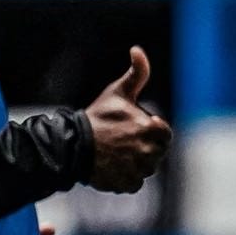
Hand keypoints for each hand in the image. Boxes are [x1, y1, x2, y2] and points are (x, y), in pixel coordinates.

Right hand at [84, 48, 169, 193]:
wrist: (71, 145)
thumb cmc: (97, 117)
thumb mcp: (117, 92)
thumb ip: (136, 73)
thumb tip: (137, 49)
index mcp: (151, 129)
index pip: (164, 134)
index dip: (150, 130)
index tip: (133, 128)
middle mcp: (149, 151)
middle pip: (157, 152)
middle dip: (143, 147)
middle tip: (121, 141)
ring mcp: (139, 170)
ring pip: (147, 168)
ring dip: (135, 162)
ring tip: (115, 153)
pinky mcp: (128, 184)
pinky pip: (135, 182)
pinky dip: (126, 177)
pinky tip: (111, 166)